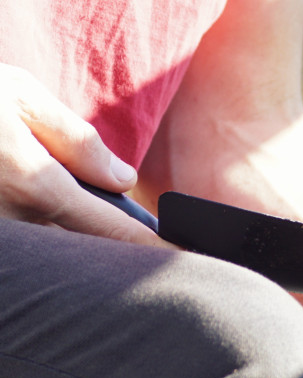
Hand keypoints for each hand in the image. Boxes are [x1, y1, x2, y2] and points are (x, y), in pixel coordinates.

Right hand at [0, 64, 161, 245]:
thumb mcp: (21, 98)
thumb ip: (77, 141)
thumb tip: (123, 179)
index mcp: (36, 187)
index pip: (113, 230)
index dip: (151, 243)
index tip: (179, 249)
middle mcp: (17, 217)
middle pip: (87, 241)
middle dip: (114, 233)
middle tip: (136, 220)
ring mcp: (3, 231)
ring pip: (57, 240)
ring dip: (79, 228)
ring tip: (84, 200)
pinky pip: (30, 233)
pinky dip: (49, 222)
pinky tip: (51, 201)